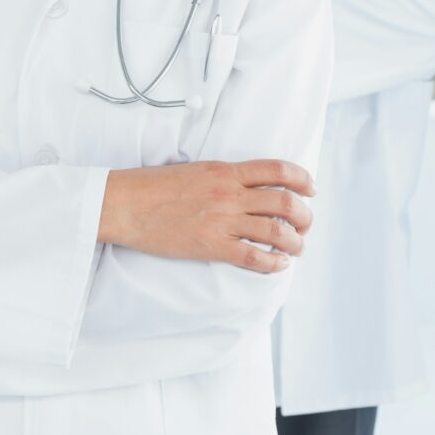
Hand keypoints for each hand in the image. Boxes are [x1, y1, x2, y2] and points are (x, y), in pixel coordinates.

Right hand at [100, 160, 315, 273]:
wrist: (124, 203)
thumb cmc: (152, 186)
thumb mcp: (194, 169)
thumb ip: (224, 176)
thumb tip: (246, 184)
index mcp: (225, 171)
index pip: (278, 171)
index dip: (302, 180)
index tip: (310, 189)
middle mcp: (229, 194)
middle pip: (285, 202)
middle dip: (304, 216)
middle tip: (304, 225)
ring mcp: (221, 220)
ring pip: (276, 231)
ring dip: (294, 242)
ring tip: (295, 248)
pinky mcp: (210, 245)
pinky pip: (254, 257)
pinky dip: (273, 263)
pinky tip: (277, 265)